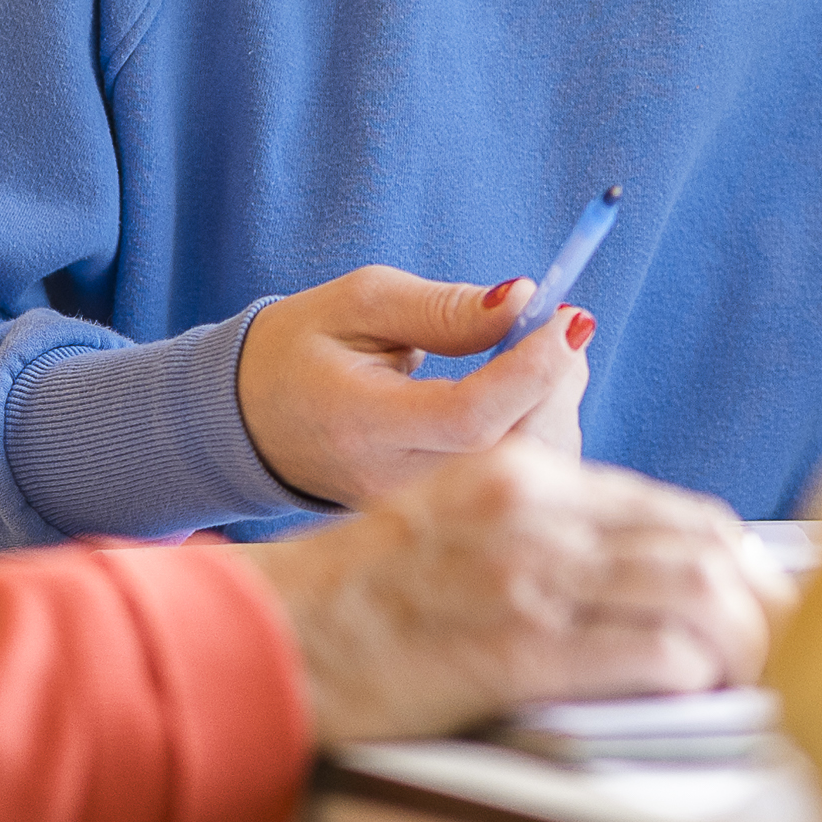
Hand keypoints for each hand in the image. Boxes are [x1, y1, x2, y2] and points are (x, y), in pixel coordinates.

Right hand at [236, 265, 590, 508]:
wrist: (253, 424)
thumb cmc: (304, 350)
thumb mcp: (360, 303)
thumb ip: (443, 307)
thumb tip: (523, 299)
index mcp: (363, 425)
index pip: (470, 418)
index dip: (534, 369)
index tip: (569, 317)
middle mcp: (395, 485)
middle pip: (514, 456)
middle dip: (560, 387)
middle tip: (562, 329)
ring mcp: (420, 516)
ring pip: (529, 481)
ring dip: (558, 411)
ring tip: (538, 357)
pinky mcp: (441, 522)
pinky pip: (518, 491)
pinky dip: (543, 438)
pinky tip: (526, 399)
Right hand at [237, 448, 791, 740]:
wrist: (270, 636)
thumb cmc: (362, 595)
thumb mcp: (459, 516)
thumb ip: (546, 528)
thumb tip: (637, 567)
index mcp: (525, 476)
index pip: (673, 511)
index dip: (740, 560)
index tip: (768, 599)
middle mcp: (535, 514)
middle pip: (700, 549)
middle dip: (765, 605)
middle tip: (793, 648)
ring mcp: (526, 581)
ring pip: (689, 598)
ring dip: (746, 645)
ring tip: (765, 682)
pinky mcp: (513, 652)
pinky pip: (643, 655)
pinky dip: (693, 673)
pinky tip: (708, 693)